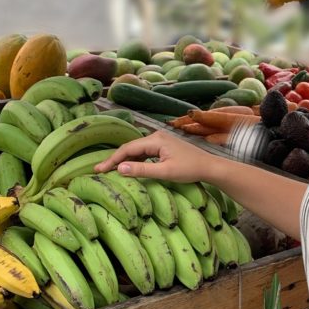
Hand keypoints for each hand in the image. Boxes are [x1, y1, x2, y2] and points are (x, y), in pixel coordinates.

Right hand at [94, 129, 218, 183]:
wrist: (209, 167)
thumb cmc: (190, 169)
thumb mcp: (165, 172)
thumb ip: (142, 170)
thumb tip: (120, 169)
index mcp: (155, 139)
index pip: (128, 149)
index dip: (113, 160)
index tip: (99, 170)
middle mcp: (155, 136)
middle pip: (130, 148)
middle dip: (115, 159)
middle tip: (99, 170)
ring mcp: (160, 140)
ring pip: (136, 150)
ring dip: (124, 160)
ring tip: (109, 170)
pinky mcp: (164, 146)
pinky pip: (144, 152)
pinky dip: (134, 160)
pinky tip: (128, 168)